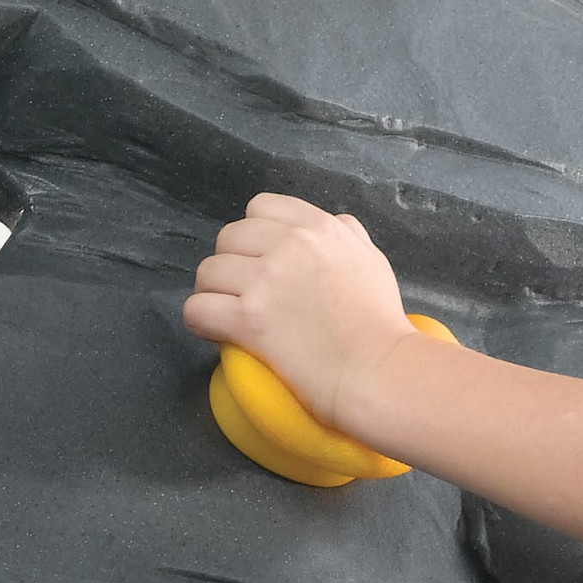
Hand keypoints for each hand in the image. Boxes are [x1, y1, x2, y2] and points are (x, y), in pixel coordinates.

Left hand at [182, 196, 414, 432]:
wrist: (382, 374)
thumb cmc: (383, 327)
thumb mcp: (373, 263)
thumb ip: (350, 236)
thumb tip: (336, 224)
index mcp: (319, 228)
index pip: (260, 208)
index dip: (254, 235)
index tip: (261, 261)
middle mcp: (290, 245)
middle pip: (229, 238)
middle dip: (232, 265)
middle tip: (243, 293)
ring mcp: (267, 281)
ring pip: (208, 272)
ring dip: (213, 293)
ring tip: (227, 314)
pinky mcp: (250, 319)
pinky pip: (198, 309)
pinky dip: (200, 321)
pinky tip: (213, 331)